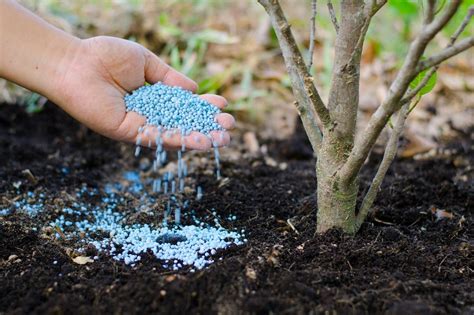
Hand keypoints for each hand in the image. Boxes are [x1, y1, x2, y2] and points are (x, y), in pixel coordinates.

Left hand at [55, 36, 233, 149]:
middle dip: (207, 126)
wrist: (75, 63)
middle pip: (183, 124)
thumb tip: (194, 89)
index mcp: (153, 98)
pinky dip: (181, 140)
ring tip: (224, 139)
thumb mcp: (147, 63)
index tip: (222, 105)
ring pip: (175, 135)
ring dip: (200, 138)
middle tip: (229, 127)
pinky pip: (159, 138)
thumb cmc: (106, 56)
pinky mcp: (129, 132)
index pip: (184, 106)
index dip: (204, 107)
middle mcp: (148, 115)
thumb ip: (170, 78)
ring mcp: (139, 125)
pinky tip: (201, 141)